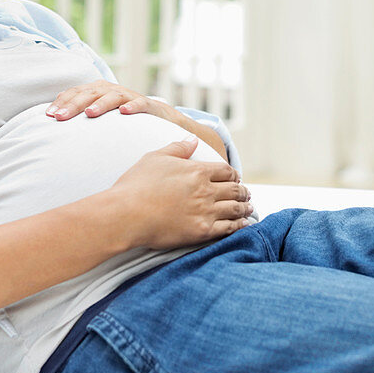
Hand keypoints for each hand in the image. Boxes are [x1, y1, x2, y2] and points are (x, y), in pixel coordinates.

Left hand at [47, 80, 181, 124]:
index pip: (76, 93)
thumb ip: (80, 117)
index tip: (48, 115)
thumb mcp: (100, 116)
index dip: (62, 102)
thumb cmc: (123, 119)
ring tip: (89, 113)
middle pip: (89, 93)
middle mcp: (111, 90)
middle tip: (60, 117)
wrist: (160, 119)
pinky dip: (132, 106)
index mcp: (97, 91)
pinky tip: (125, 112)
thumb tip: (53, 125)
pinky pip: (140, 104)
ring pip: (112, 96)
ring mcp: (130, 97)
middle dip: (73, 104)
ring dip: (100, 103)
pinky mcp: (148, 105)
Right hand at [111, 136, 252, 249]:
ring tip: (248, 209)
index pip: (226, 171)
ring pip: (235, 209)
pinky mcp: (201, 232)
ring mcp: (205, 212)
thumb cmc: (136, 184)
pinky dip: (239, 226)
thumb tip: (192, 139)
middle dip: (242, 192)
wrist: (125, 214)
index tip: (235, 179)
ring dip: (244, 208)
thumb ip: (178, 148)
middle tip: (246, 194)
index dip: (233, 175)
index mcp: (197, 170)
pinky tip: (242, 226)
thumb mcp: (155, 157)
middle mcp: (206, 190)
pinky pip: (229, 229)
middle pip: (235, 190)